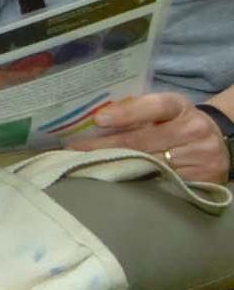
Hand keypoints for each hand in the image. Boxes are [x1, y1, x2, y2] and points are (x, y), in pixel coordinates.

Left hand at [82, 91, 229, 182]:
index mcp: (180, 106)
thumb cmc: (174, 124)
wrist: (214, 143)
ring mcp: (202, 156)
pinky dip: (139, 182)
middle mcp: (195, 129)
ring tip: (89, 166)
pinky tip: (118, 182)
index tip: (98, 120)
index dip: (126, 114)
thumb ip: (134, 111)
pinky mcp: (205, 179)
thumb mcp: (161, 111)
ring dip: (117, 166)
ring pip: (150, 165)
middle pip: (144, 141)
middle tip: (75, 150)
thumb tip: (95, 121)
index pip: (153, 106)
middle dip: (106, 146)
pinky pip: (163, 183)